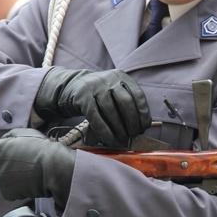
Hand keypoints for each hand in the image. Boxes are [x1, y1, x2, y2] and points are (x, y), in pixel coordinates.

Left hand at [0, 128, 75, 207]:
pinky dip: (16, 187)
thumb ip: (7, 139)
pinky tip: (28, 180)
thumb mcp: (23, 134)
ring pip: (0, 180)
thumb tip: (3, 144)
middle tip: (17, 161)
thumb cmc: (41, 149)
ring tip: (27, 170)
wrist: (53, 169)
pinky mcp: (7, 193)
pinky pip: (8, 190)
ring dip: (9, 176)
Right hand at [34, 67, 151, 145]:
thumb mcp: (114, 90)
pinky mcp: (82, 97)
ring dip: (119, 128)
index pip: (138, 95)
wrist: (72, 86)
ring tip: (123, 138)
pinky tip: (109, 139)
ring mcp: (94, 87)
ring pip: (111, 111)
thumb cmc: (99, 94)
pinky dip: (104, 130)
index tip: (144, 127)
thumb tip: (142, 126)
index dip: (143, 113)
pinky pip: (96, 117)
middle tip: (134, 134)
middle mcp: (109, 79)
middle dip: (132, 122)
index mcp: (121, 76)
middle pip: (126, 103)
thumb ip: (126, 102)